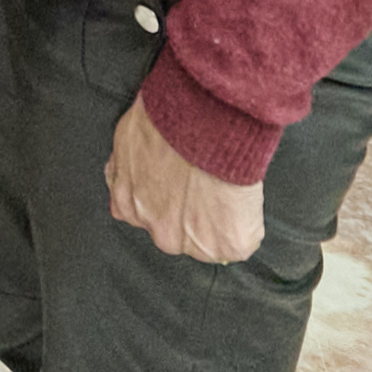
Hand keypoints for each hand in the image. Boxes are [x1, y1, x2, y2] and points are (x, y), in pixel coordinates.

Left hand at [106, 95, 261, 265]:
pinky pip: (243, 241)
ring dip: (218, 220)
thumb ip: (124, 168)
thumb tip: (129, 171)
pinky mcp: (228, 247)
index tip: (180, 184)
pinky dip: (247, 222)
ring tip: (224, 188)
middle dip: (189, 212)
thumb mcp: (126, 143)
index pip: (147, 215)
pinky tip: (241, 197)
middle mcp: (157, 232)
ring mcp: (194, 244)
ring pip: (209, 240)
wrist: (202, 126)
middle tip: (203, 183)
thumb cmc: (164, 124)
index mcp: (127, 206)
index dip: (169, 197)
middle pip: (177, 232)